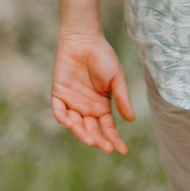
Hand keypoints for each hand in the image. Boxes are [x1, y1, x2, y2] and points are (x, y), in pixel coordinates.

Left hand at [50, 29, 135, 153]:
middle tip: (105, 147)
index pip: (108, 128)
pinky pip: (59, 111)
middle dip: (98, 140)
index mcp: (101, 106)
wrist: (84, 40)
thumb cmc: (103, 57)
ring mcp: (72, 102)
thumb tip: (130, 121)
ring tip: (90, 140)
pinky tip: (71, 123)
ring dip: (82, 134)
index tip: (123, 151)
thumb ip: (122, 99)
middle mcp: (86, 108)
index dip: (115, 140)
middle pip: (91, 130)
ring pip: (75, 125)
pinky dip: (64, 118)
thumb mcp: (117, 79)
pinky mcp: (58, 94)